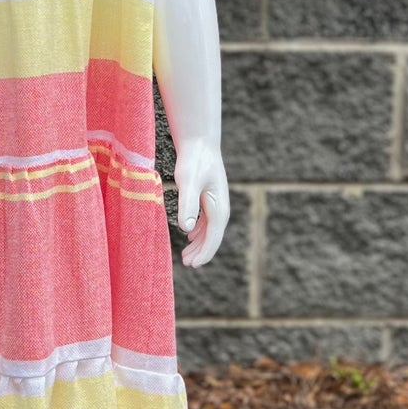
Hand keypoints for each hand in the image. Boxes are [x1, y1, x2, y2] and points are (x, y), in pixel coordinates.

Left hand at [174, 138, 228, 267]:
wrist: (200, 143)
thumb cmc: (194, 161)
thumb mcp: (188, 183)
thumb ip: (187, 205)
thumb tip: (186, 229)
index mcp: (219, 208)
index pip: (213, 238)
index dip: (204, 253)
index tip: (193, 265)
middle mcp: (221, 208)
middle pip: (212, 237)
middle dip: (201, 252)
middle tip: (187, 263)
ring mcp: (216, 203)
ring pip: (209, 230)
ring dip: (199, 244)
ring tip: (186, 255)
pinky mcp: (209, 198)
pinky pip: (206, 221)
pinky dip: (198, 232)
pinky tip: (189, 236)